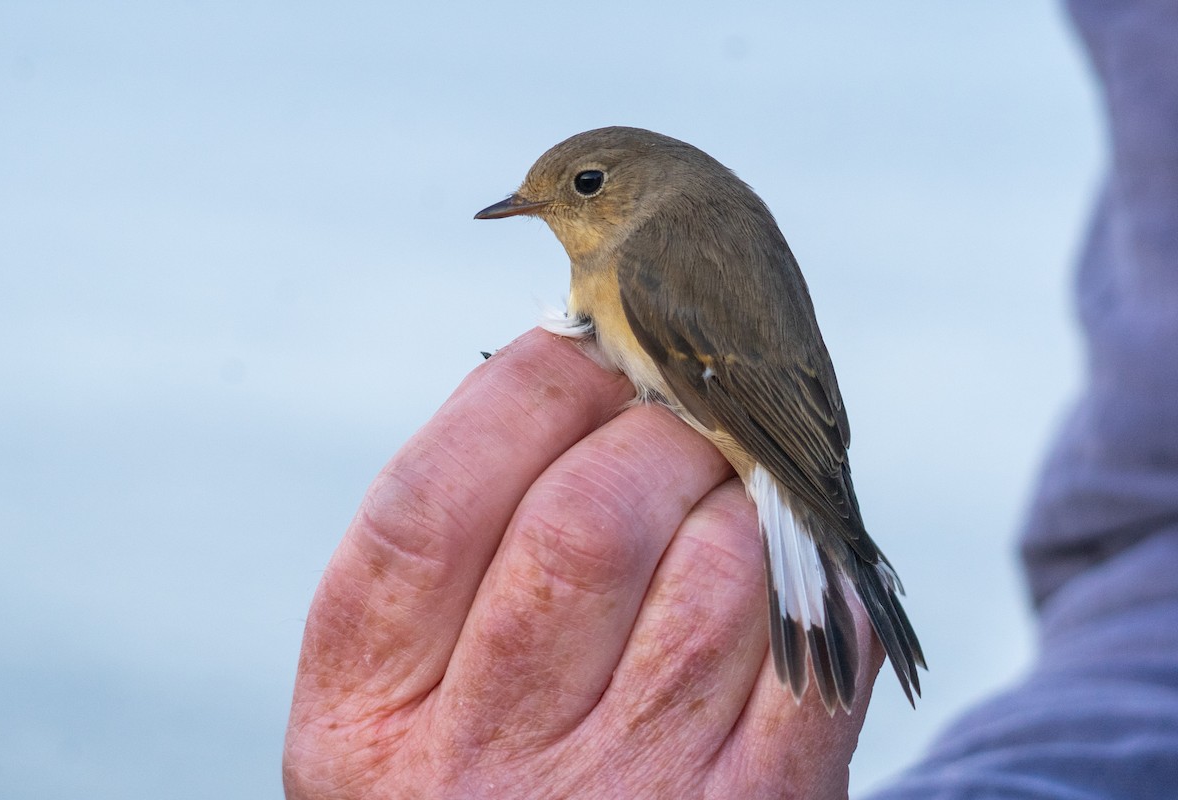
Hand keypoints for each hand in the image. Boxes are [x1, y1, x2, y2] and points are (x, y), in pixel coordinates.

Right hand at [283, 328, 881, 798]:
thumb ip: (454, 552)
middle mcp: (482, 766)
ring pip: (718, 565)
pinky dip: (817, 574)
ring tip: (726, 496)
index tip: (583, 343)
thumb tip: (580, 364)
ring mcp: (623, 796)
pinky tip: (789, 568)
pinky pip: (814, 645)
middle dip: (657, 427)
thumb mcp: (402, 694)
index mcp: (366, 714)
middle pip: (586, 521)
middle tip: (679, 412)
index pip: (429, 507)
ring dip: (741, 495)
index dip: (522, 393)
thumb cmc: (487, 765)